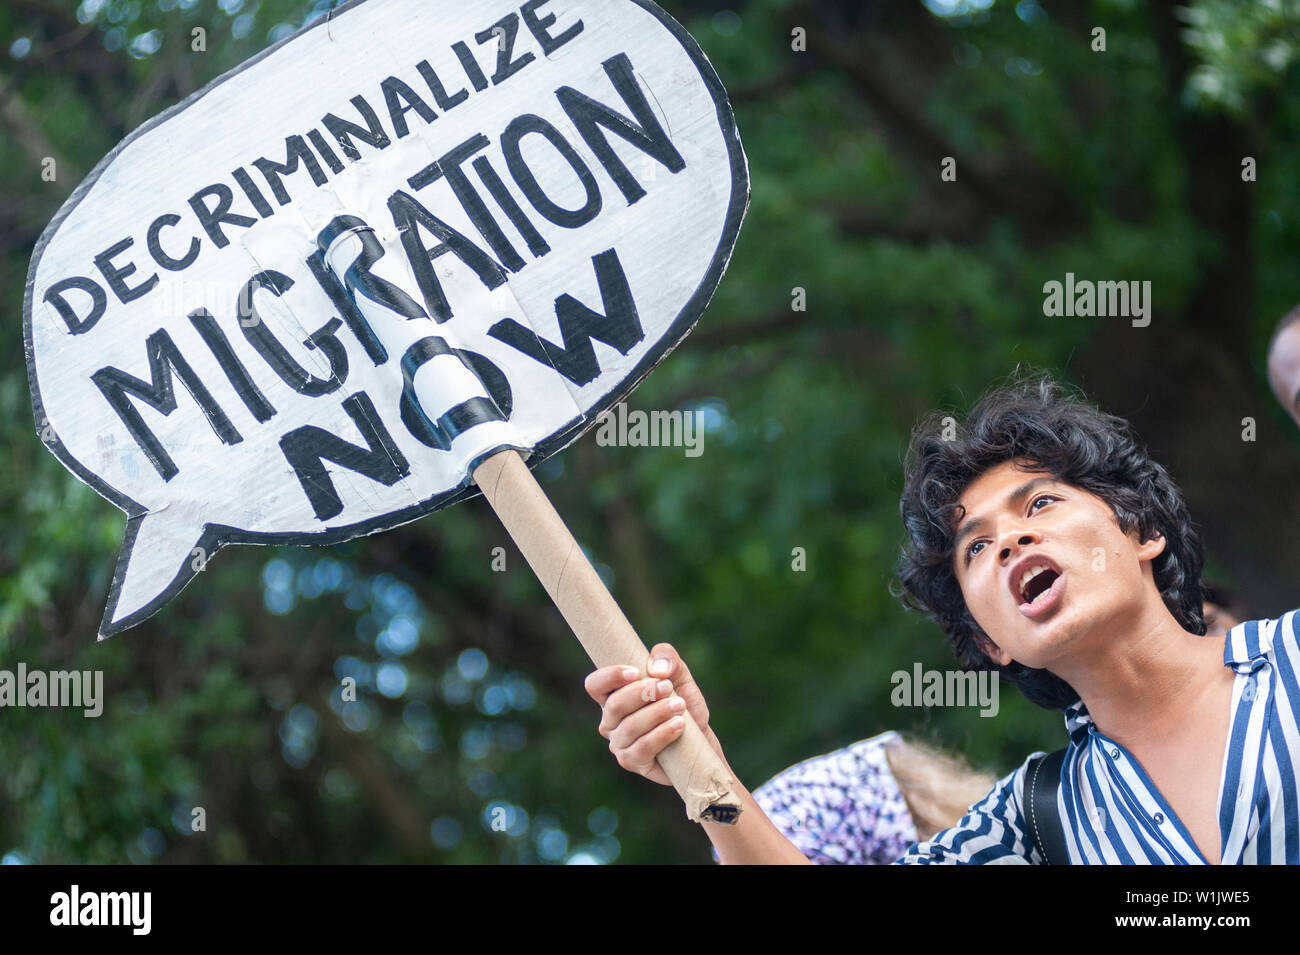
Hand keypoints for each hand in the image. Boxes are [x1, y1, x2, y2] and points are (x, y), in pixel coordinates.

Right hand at [584, 643, 713, 785]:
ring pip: (629, 727)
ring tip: (680, 706)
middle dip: (643, 693)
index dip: (611, 676)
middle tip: (668, 687)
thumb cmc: (684, 704)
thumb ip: (668, 658)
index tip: (636, 672)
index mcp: (613, 696)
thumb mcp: (680, 674)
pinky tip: (678, 725)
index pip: (595, 684)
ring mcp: (619, 743)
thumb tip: (657, 670)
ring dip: (657, 713)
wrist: (701, 738)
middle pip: (614, 705)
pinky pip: (642, 747)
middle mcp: (610, 721)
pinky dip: (662, 734)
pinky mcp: (633, 761)